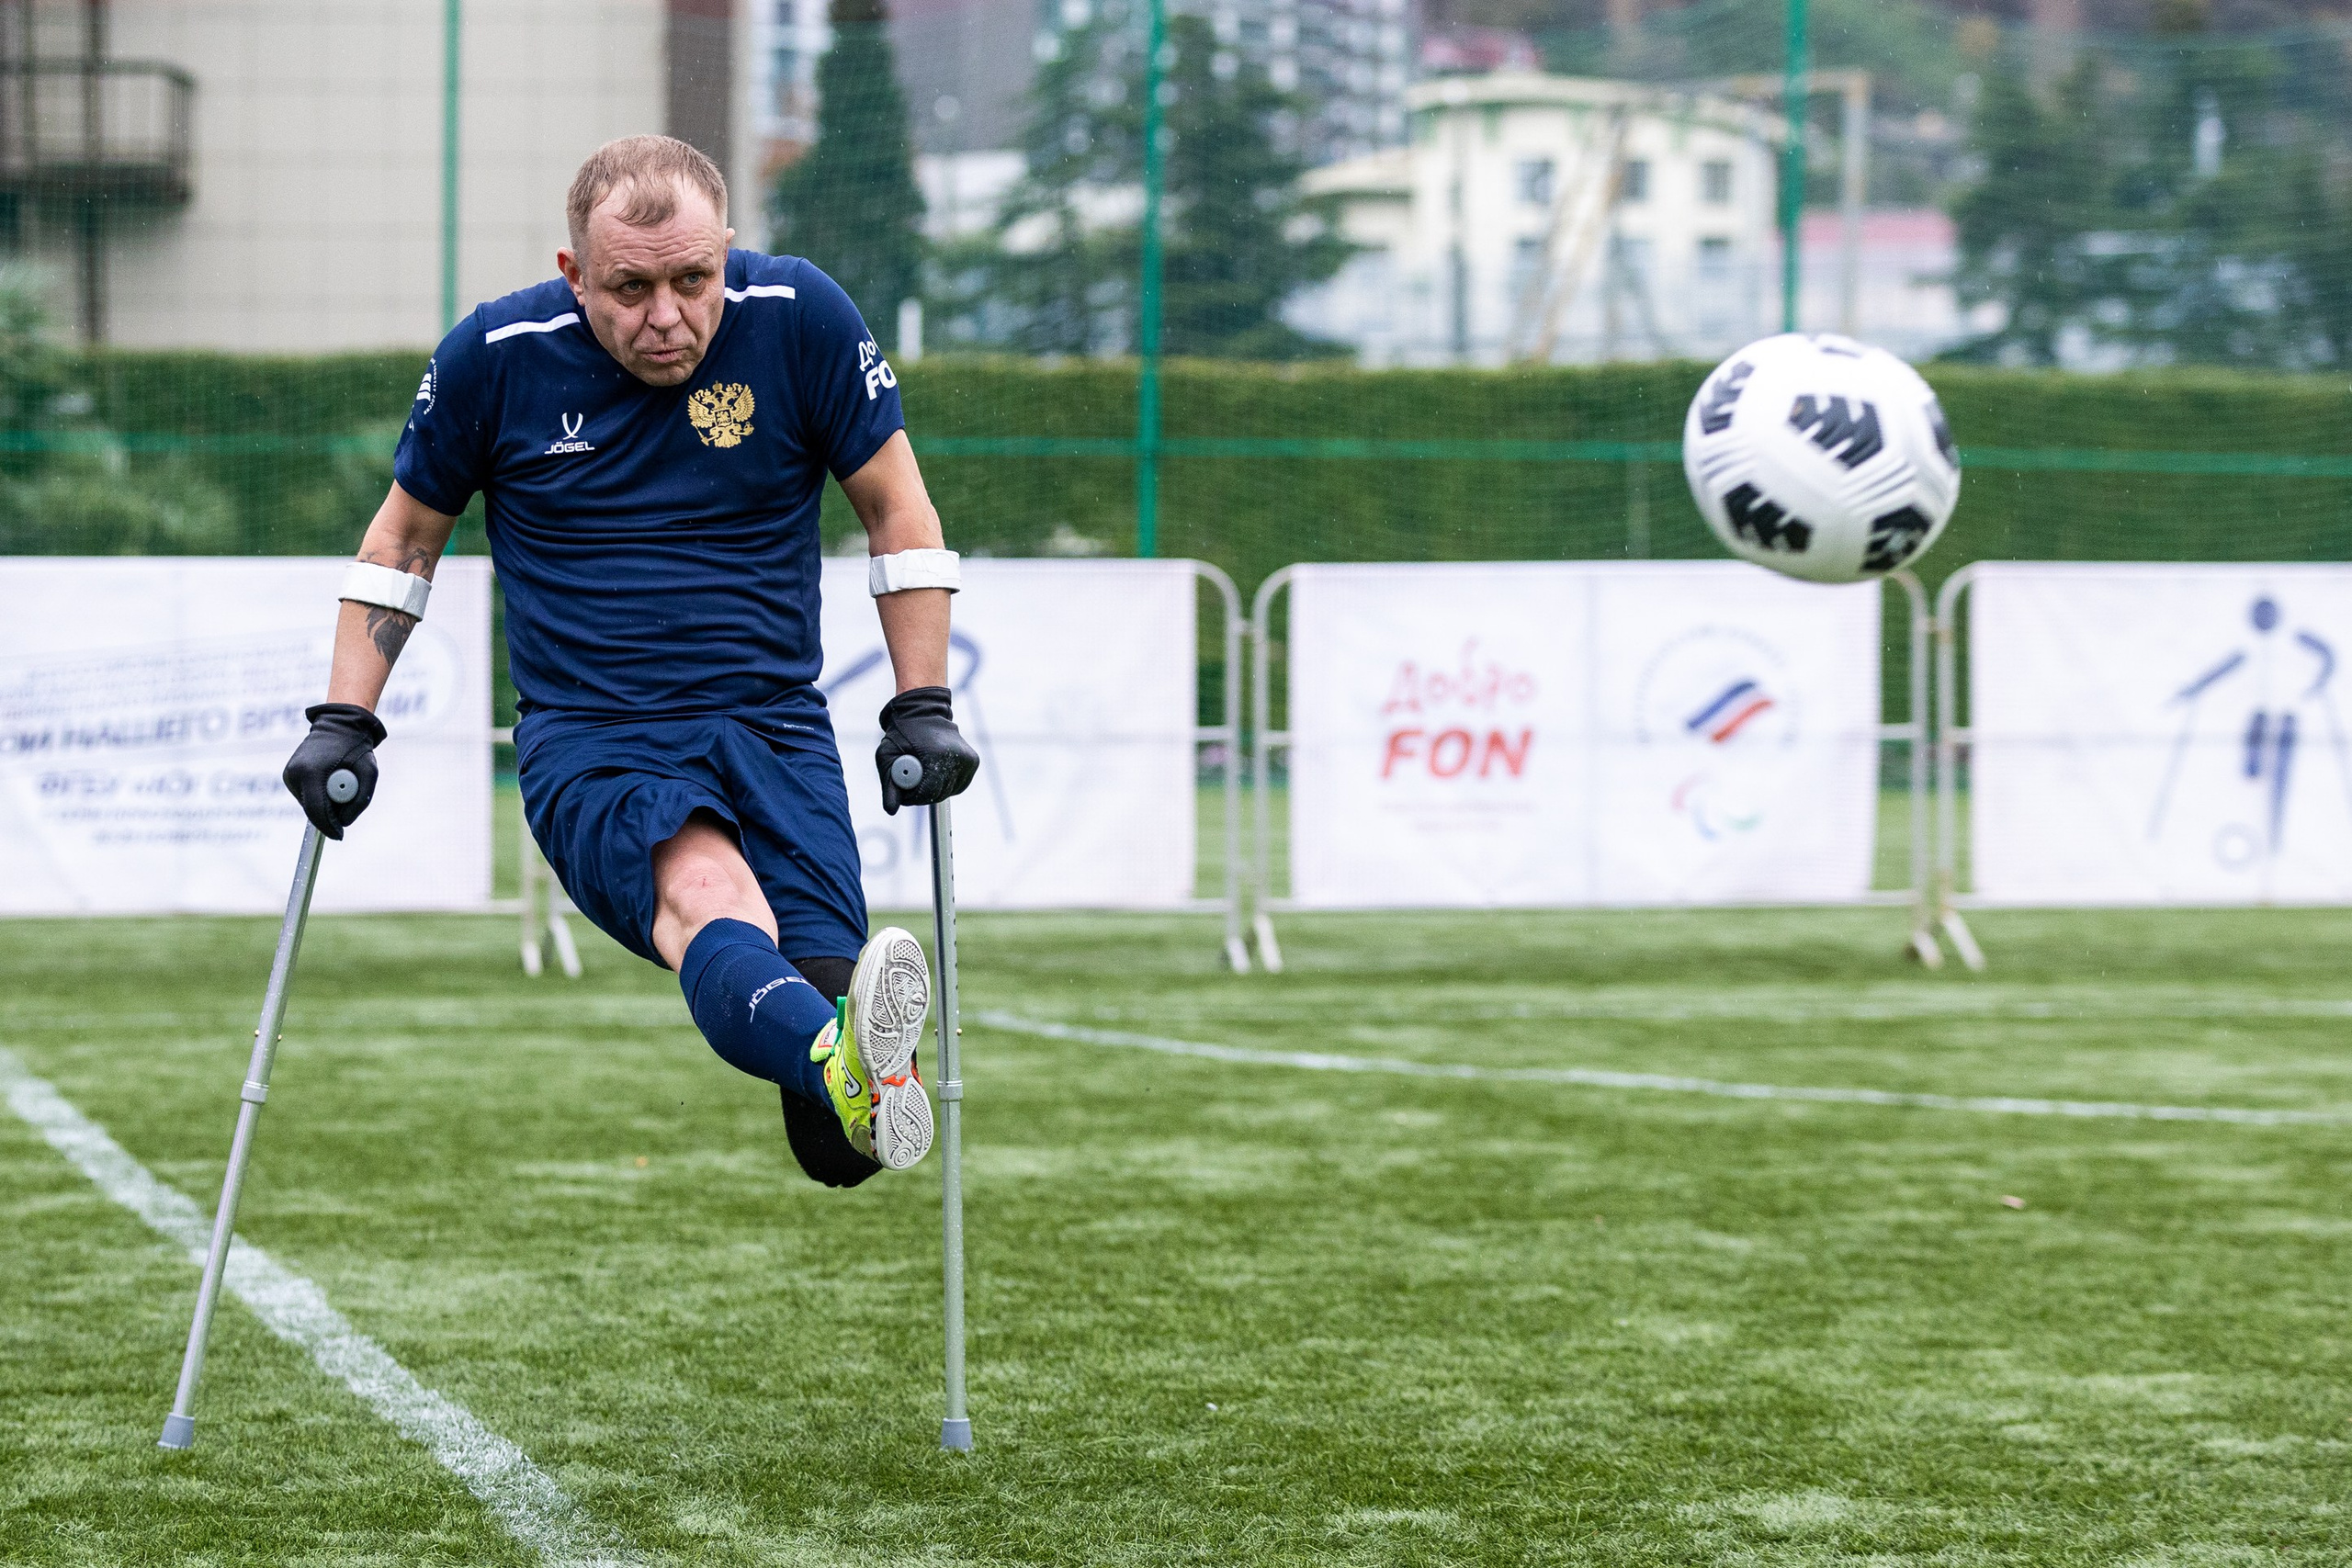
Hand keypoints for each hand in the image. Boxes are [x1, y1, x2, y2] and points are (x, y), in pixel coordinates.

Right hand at [282, 702, 385, 838]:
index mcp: (312, 772)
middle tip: (348, 798)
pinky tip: (327, 777)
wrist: (339, 725)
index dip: (329, 827)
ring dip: (324, 801)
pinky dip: (318, 794)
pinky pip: (306, 795)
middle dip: (330, 814)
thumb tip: (344, 823)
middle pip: (312, 810)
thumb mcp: (370, 772)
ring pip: (308, 804)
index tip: (340, 836)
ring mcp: (289, 774)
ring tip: (338, 779)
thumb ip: (360, 801)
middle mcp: (296, 773)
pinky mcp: (288, 774)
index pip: (317, 811)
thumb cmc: (357, 748)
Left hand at [875, 686, 977, 813]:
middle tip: (912, 781)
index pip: (928, 792)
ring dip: (934, 788)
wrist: (924, 710)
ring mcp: (968, 760)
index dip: (913, 797)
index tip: (904, 791)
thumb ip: (890, 786)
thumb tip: (891, 810)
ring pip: (949, 791)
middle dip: (922, 793)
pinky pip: (958, 785)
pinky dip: (946, 783)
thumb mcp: (887, 756)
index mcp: (937, 755)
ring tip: (924, 771)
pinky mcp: (973, 761)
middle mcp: (957, 757)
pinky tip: (937, 770)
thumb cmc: (903, 732)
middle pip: (939, 794)